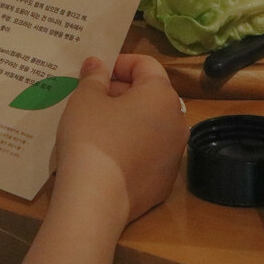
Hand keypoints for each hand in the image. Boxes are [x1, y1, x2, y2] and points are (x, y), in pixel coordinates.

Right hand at [53, 55, 186, 225]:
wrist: (96, 200)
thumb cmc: (91, 137)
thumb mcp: (85, 99)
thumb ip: (94, 76)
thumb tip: (97, 63)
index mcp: (162, 95)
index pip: (146, 64)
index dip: (119, 63)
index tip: (96, 72)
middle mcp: (178, 121)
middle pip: (151, 95)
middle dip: (123, 91)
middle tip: (92, 99)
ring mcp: (175, 154)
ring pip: (153, 126)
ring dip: (129, 120)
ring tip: (98, 127)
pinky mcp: (166, 182)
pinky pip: (150, 153)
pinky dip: (133, 147)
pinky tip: (109, 156)